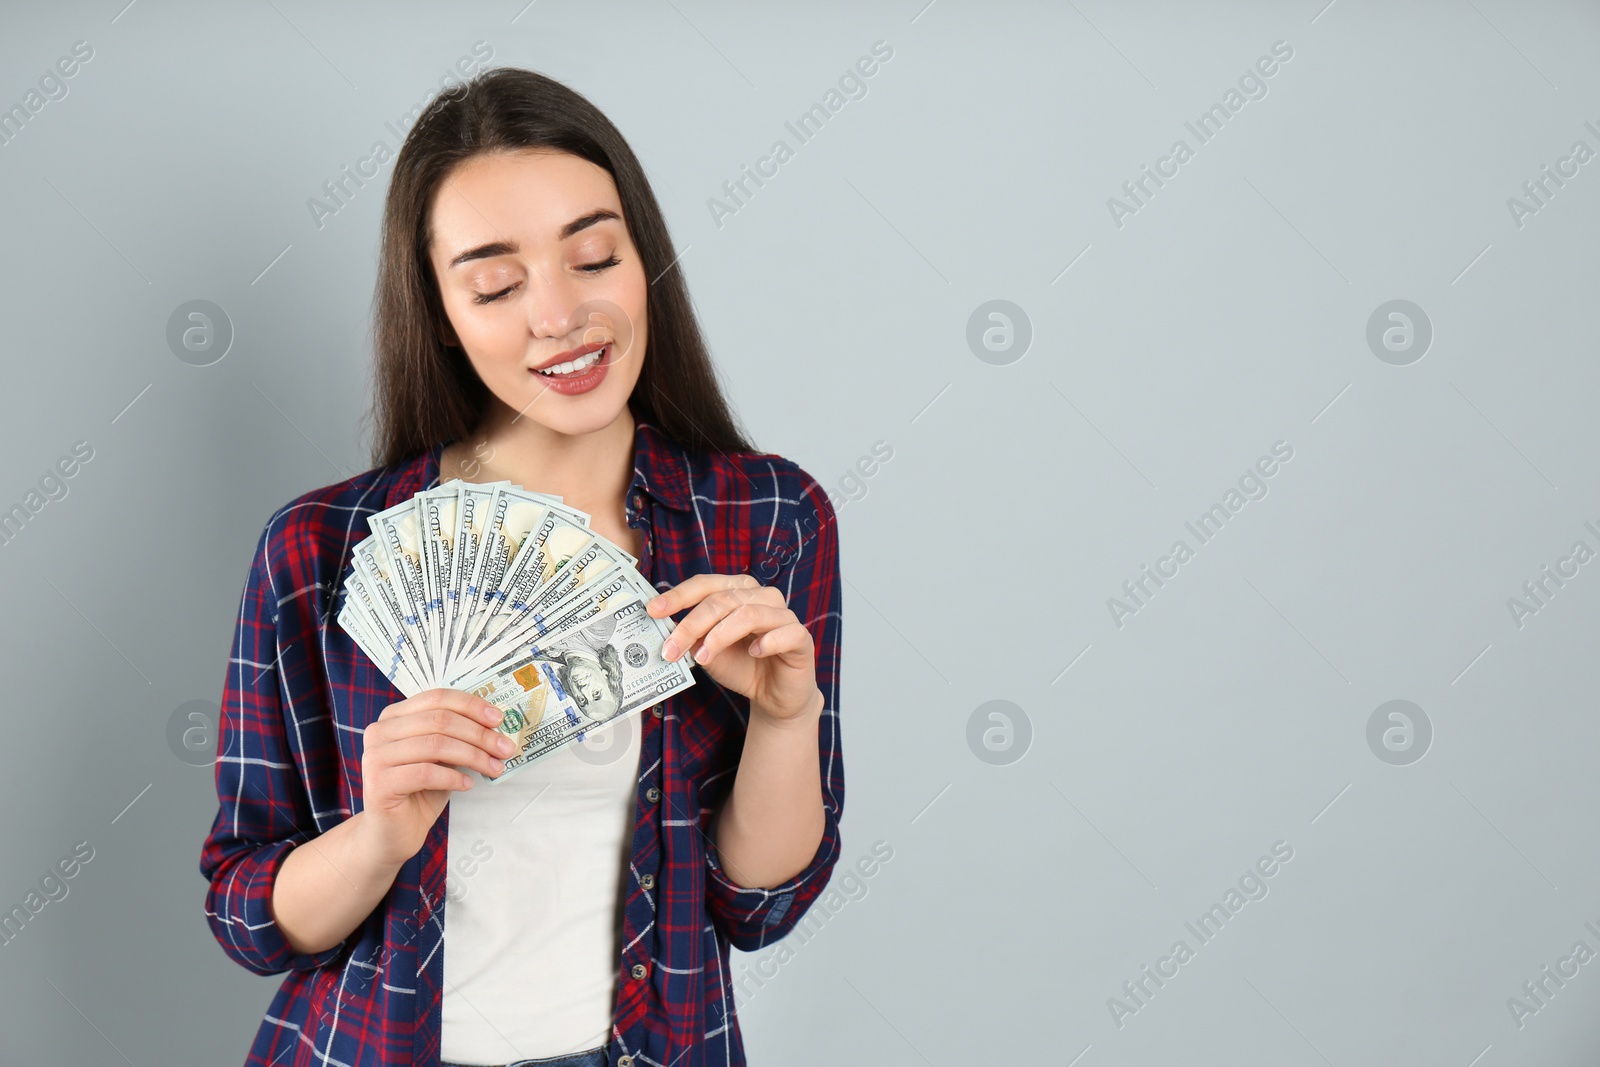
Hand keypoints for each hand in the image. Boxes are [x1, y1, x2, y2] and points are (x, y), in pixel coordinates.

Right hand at [357, 688, 515, 867]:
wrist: (393, 832)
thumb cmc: (421, 791)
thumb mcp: (442, 757)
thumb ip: (458, 736)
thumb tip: (495, 724)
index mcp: (394, 716)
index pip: (437, 698)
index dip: (471, 706)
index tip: (499, 718)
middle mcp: (379, 731)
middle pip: (440, 721)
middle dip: (479, 734)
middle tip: (505, 748)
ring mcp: (375, 757)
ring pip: (435, 745)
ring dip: (473, 756)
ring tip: (494, 768)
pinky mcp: (379, 784)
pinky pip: (426, 773)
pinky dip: (453, 777)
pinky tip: (467, 784)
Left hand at [648, 573, 821, 724]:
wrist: (774, 696)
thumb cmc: (743, 667)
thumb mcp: (709, 652)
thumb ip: (694, 638)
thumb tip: (667, 630)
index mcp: (738, 592)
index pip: (706, 584)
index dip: (679, 595)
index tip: (653, 610)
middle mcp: (762, 597)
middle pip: (722, 599)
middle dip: (692, 624)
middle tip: (671, 648)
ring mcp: (783, 615)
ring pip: (749, 613)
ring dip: (720, 635)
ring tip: (704, 657)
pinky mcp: (801, 637)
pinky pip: (785, 632)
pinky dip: (766, 642)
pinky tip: (753, 653)